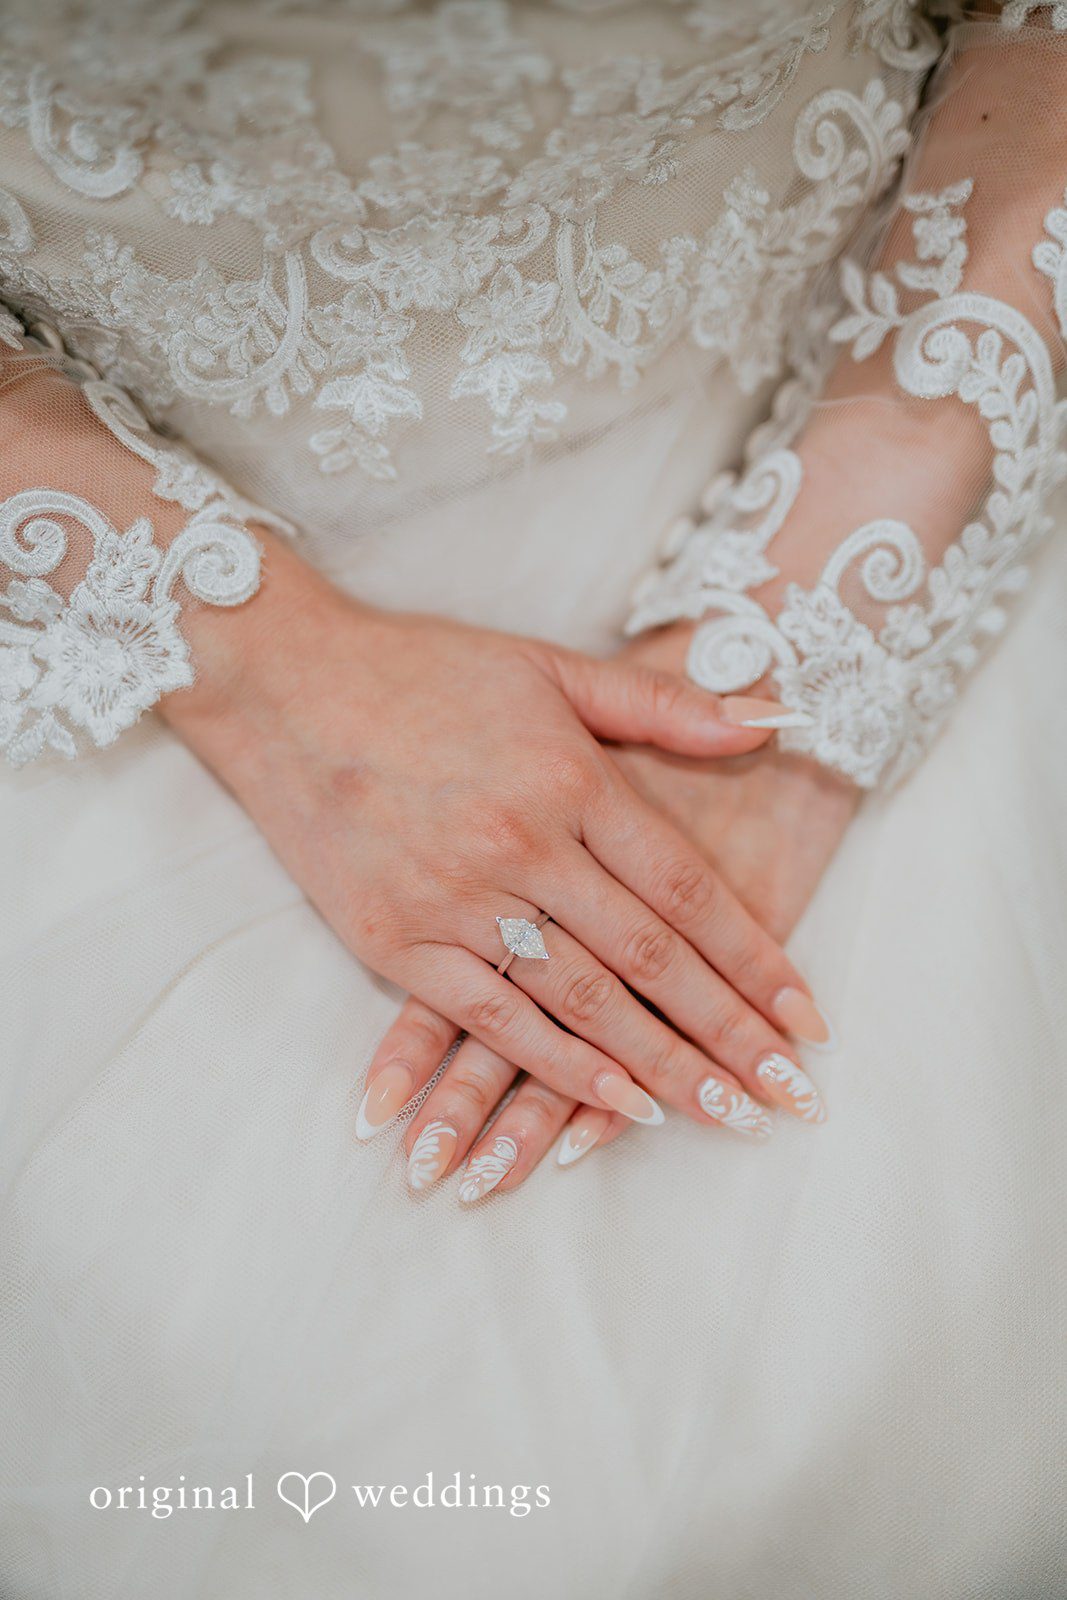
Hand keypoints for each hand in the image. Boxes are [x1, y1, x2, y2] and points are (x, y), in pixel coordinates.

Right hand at [365, 622, 846, 1200]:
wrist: (284, 684)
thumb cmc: (422, 669)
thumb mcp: (550, 666)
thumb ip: (662, 703)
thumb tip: (773, 719)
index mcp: (571, 778)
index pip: (686, 889)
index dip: (754, 959)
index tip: (807, 1017)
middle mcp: (522, 844)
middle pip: (649, 959)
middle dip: (730, 1033)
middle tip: (790, 1095)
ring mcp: (456, 899)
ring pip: (583, 1001)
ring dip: (663, 1065)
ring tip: (728, 1114)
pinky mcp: (395, 940)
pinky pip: (494, 1019)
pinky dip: (560, 1067)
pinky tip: (619, 1105)